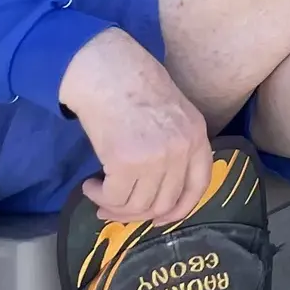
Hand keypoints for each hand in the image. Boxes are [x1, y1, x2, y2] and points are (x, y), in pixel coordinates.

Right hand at [60, 29, 212, 224]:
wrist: (107, 70)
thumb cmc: (134, 88)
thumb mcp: (172, 115)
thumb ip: (174, 148)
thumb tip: (157, 192)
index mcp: (197, 136)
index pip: (198, 187)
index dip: (178, 210)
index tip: (158, 219)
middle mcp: (181, 149)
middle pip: (164, 203)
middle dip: (136, 213)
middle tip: (112, 208)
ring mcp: (156, 157)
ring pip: (138, 205)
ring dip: (114, 206)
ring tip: (99, 193)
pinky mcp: (126, 161)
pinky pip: (115, 198)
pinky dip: (99, 197)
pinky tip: (91, 186)